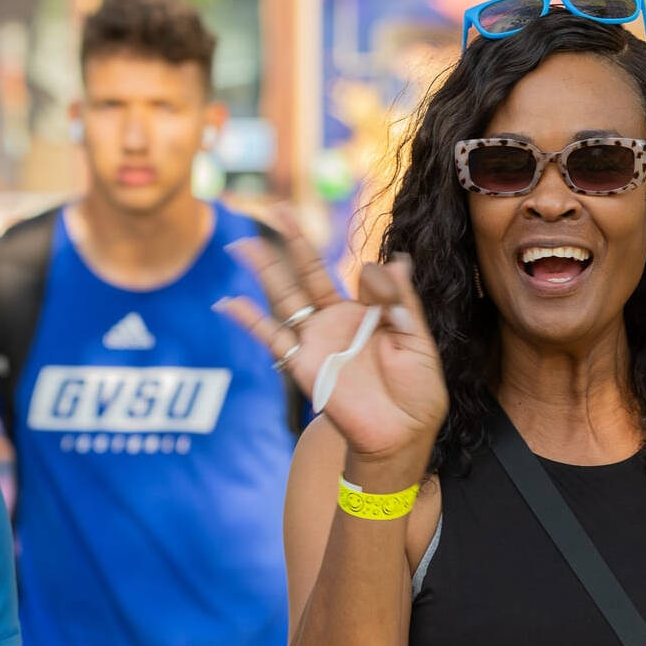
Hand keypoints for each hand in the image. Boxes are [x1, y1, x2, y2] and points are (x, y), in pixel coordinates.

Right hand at [216, 218, 446, 472]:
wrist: (401, 435)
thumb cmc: (416, 393)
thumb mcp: (417, 342)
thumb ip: (401, 303)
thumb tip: (394, 259)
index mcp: (368, 314)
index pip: (358, 276)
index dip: (367, 270)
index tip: (376, 274)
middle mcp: (337, 322)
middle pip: (307, 273)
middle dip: (290, 242)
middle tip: (273, 209)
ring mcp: (316, 341)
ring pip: (284, 298)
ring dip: (263, 272)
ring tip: (241, 246)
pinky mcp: (301, 364)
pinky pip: (272, 338)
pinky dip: (249, 321)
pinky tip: (228, 303)